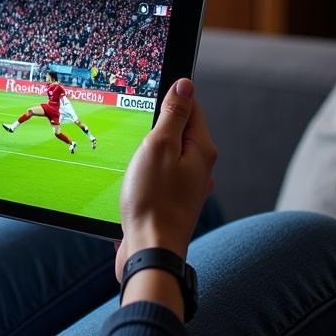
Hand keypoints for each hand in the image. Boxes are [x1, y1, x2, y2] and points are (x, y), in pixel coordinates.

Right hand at [115, 78, 216, 282]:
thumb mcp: (159, 146)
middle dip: (157, 126)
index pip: (192, 107)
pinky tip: (135, 179)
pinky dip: (148, 170)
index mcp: (202, 149)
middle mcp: (201, 167)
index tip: (148, 101)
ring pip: (169, 153)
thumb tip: (186, 84)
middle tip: (137, 131)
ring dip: (150, 150)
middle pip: (180, 129)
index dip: (170, 98)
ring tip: (134, 158)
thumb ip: (173, 114)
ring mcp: (189, 186)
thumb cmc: (153, 199)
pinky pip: (162, 174)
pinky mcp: (174, 201)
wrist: (151, 252)